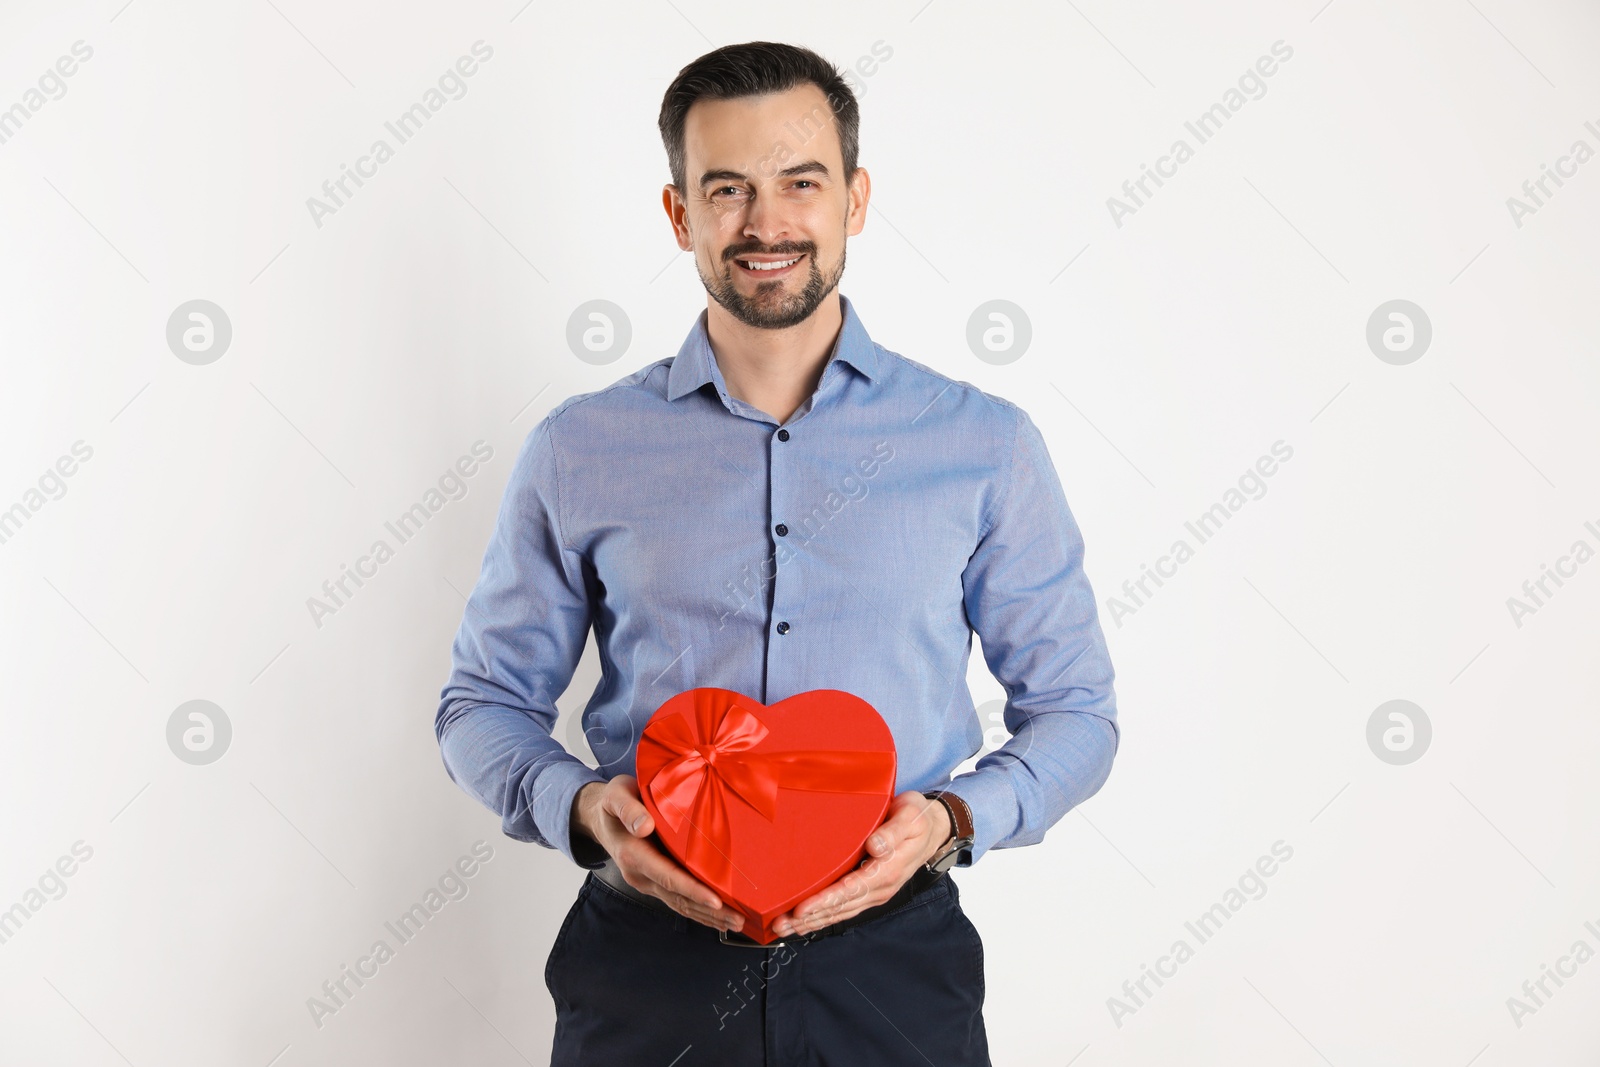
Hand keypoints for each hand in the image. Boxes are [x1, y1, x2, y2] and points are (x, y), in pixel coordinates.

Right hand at [571, 776, 744, 933]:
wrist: (599, 816)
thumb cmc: (613, 802)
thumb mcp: (616, 795)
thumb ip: (628, 809)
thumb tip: (645, 827)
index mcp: (633, 854)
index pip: (667, 876)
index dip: (692, 889)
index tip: (715, 900)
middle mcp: (640, 875)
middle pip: (678, 898)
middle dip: (709, 911)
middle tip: (739, 919)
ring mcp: (647, 882)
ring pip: (680, 904)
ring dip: (708, 916)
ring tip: (736, 923)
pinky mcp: (654, 882)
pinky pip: (677, 900)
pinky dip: (699, 911)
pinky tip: (717, 917)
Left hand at [770, 790, 952, 936]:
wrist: (934, 828)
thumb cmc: (918, 817)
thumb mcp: (910, 816)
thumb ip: (893, 832)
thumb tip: (875, 846)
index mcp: (888, 870)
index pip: (850, 890)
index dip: (825, 901)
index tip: (802, 908)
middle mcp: (880, 887)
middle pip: (840, 908)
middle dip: (810, 918)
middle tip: (780, 924)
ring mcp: (875, 892)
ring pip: (840, 912)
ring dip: (812, 922)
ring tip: (784, 928)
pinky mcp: (870, 890)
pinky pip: (844, 908)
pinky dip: (823, 917)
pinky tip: (805, 922)